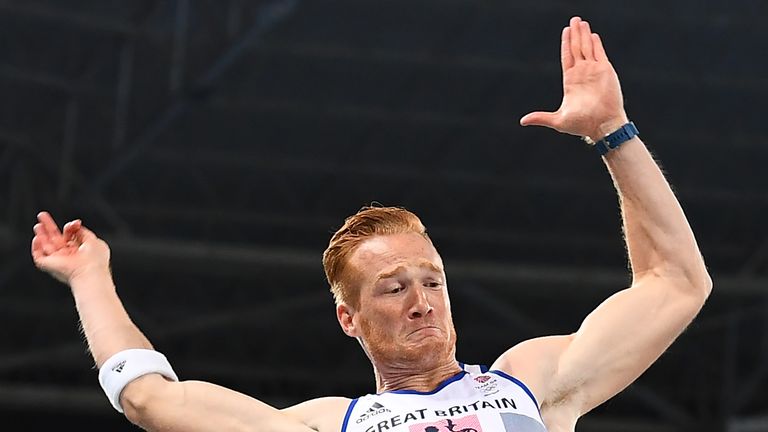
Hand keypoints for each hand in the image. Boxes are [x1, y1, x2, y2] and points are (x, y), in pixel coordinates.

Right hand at [31, 211, 110, 284]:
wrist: (89, 272)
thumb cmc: (96, 260)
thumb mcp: (93, 240)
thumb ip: (82, 231)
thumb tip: (76, 224)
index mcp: (80, 252)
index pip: (70, 237)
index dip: (70, 228)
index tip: (75, 223)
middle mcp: (68, 257)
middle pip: (55, 239)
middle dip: (49, 227)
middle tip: (43, 215)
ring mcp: (58, 261)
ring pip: (46, 246)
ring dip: (41, 234)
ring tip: (38, 224)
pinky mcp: (49, 265)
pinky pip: (38, 256)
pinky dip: (36, 247)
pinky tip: (37, 237)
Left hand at [520, 16, 628, 140]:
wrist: (602, 126)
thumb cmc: (582, 125)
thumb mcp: (558, 120)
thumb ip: (541, 117)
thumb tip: (523, 121)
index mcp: (570, 81)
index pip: (567, 57)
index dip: (565, 44)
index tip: (565, 31)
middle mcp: (582, 73)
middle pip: (577, 48)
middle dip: (575, 34)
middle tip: (574, 19)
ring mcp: (594, 71)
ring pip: (588, 47)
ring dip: (584, 34)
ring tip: (581, 22)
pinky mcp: (605, 71)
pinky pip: (600, 53)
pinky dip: (596, 44)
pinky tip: (592, 34)